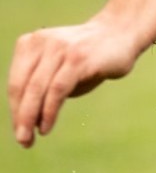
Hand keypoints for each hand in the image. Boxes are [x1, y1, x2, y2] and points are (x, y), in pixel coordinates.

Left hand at [9, 20, 143, 147]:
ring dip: (30, 117)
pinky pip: (56, 90)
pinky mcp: (78, 59)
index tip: (20, 128)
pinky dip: (48, 111)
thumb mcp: (63, 68)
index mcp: (32, 44)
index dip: (15, 108)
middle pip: (22, 86)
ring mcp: (60, 50)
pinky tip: (46, 127)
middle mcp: (42, 44)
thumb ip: (46, 86)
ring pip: (36, 89)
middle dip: (20, 116)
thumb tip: (31, 118)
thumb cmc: (93, 56)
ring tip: (29, 138)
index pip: (16, 82)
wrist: (123, 32)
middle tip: (22, 139)